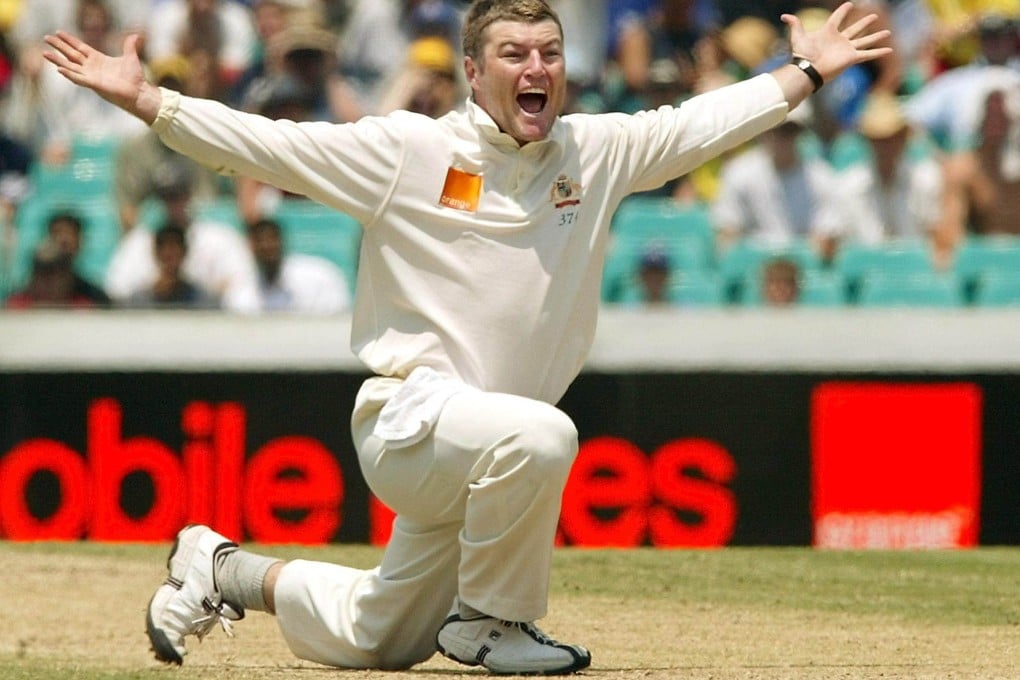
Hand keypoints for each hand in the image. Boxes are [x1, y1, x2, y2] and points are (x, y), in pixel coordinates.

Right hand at [43, 31, 161, 124]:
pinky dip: (70, 74)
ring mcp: (92, 76)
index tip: (58, 32)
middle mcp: (92, 68)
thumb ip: (129, 46)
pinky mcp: (95, 84)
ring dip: (58, 60)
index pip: (80, 47)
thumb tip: (135, 35)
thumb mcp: (130, 57)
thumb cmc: (135, 78)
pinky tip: (59, 69)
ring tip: (45, 53)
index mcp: (98, 59)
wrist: (140, 92)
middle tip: (46, 38)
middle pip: (71, 54)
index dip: (70, 40)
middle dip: (59, 46)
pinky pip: (79, 79)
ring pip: (70, 66)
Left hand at [781, 2, 892, 82]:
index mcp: (828, 32)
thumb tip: (784, 16)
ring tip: (888, 32)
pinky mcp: (851, 58)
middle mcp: (839, 40)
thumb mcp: (797, 36)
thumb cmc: (802, 54)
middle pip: (855, 29)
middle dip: (864, 23)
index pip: (837, 18)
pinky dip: (878, 52)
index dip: (843, 11)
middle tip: (874, 15)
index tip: (850, 5)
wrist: (807, 70)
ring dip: (876, 36)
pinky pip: (867, 54)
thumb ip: (794, 24)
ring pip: (865, 40)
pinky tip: (889, 49)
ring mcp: (846, 49)